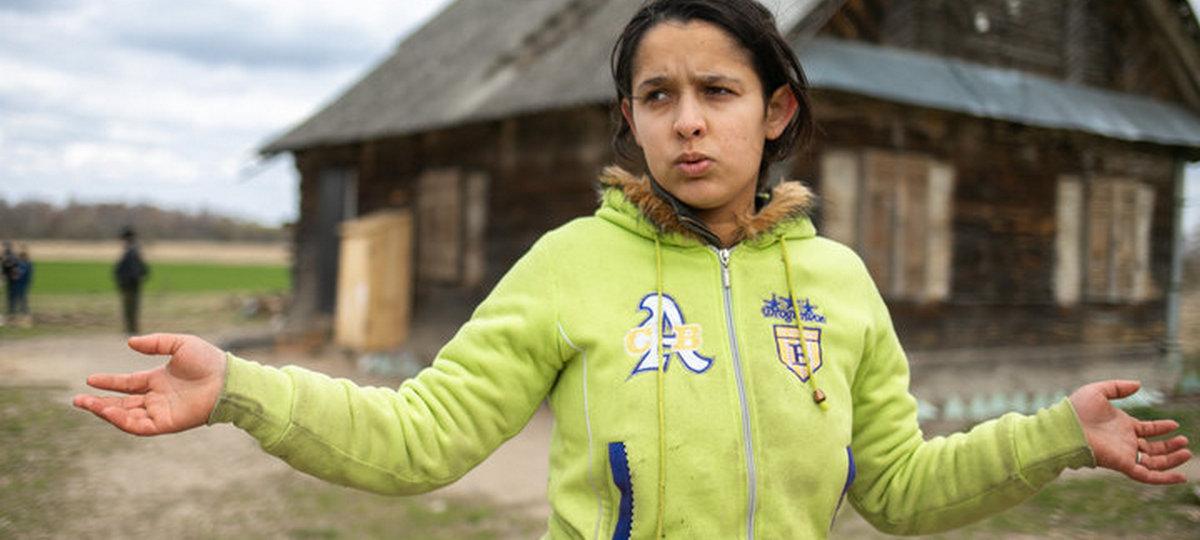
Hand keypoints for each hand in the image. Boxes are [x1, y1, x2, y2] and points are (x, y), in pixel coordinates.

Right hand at [73, 333, 226, 435]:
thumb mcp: (180, 344)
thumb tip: (130, 343)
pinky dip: (123, 421)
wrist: (227, 379)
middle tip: (78, 400)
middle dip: (99, 403)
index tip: (90, 379)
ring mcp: (161, 412)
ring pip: (127, 416)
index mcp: (159, 380)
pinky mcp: (166, 423)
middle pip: (122, 403)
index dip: (109, 383)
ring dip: (106, 412)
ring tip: (89, 404)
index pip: (128, 384)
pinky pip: (140, 426)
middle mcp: (157, 398)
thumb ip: (156, 343)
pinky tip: (109, 411)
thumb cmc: (208, 361)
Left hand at [1069, 380, 1190, 483]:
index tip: (1174, 424)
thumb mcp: (1099, 391)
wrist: (1065, 427)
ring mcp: (1125, 454)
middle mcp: (1125, 442)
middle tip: (1184, 441)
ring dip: (1171, 459)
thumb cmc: (1077, 410)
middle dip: (1169, 446)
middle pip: (1152, 448)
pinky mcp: (1124, 465)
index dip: (1160, 428)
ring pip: (1154, 462)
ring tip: (1186, 451)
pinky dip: (1164, 479)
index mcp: (1121, 426)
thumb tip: (1139, 384)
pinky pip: (1148, 476)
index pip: (1145, 430)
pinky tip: (1180, 478)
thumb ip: (1118, 387)